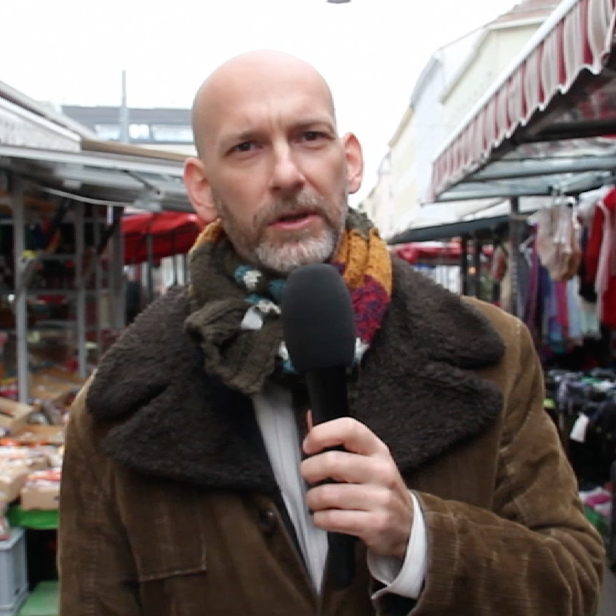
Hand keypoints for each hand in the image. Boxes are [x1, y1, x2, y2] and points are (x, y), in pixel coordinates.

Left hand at [301, 417, 412, 558]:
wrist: (408, 525)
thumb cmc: (379, 487)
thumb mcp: (367, 460)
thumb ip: (339, 441)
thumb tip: (310, 417)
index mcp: (377, 450)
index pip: (349, 428)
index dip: (321, 433)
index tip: (309, 445)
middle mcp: (381, 471)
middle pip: (332, 461)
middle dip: (309, 470)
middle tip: (307, 475)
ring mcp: (380, 498)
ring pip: (327, 494)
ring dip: (312, 499)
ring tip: (315, 500)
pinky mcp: (375, 524)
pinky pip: (333, 519)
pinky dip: (320, 519)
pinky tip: (324, 516)